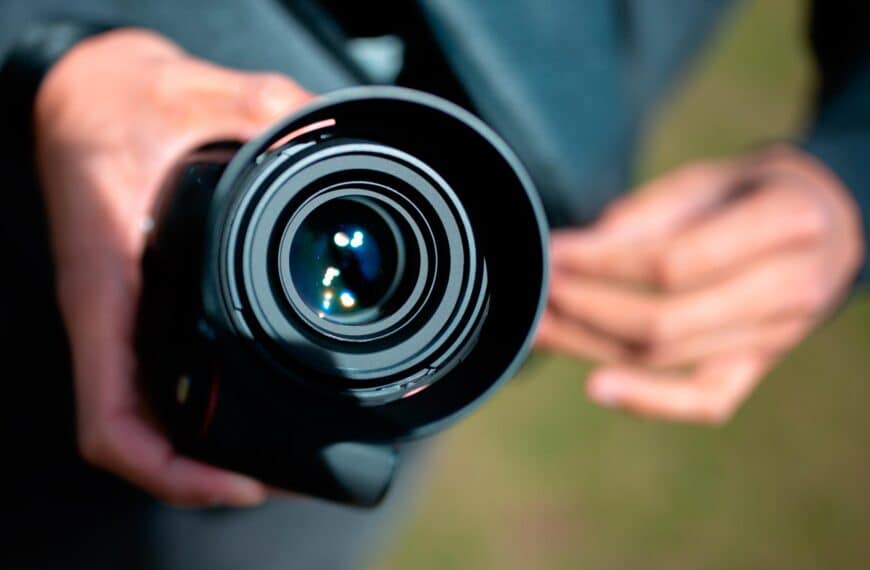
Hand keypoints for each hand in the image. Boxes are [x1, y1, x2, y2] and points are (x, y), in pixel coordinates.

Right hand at [35, 29, 311, 504]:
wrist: (87, 94)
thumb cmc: (126, 101)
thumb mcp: (204, 96)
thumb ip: (274, 114)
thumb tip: (343, 138)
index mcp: (110, 284)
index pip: (114, 418)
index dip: (174, 472)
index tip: (242, 484)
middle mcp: (113, 313)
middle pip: (141, 435)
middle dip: (205, 472)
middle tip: (281, 477)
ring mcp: (126, 315)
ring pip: (147, 414)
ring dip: (200, 448)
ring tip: (273, 458)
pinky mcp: (142, 301)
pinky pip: (157, 373)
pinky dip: (195, 405)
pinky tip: (247, 400)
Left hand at [536, 147, 863, 423]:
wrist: (827, 225)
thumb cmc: (755, 192)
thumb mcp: (707, 179)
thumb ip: (646, 214)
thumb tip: (577, 252)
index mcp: (785, 225)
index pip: (674, 263)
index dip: (603, 264)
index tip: (553, 252)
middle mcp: (789, 290)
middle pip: (665, 321)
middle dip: (586, 309)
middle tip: (537, 292)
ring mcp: (776, 337)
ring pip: (668, 358)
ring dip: (592, 345)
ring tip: (539, 327)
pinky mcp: (758, 365)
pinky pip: (706, 400)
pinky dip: (650, 401)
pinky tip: (597, 387)